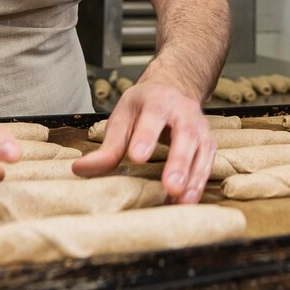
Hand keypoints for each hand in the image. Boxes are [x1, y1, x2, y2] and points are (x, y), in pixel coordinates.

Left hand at [73, 78, 215, 202]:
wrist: (174, 88)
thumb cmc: (144, 106)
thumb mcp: (123, 118)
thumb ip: (107, 146)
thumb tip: (80, 169)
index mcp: (158, 100)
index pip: (153, 116)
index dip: (146, 136)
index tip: (137, 157)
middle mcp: (183, 111)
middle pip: (185, 134)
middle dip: (178, 161)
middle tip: (170, 185)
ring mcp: (200, 127)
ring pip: (201, 150)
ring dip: (193, 177)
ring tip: (181, 200)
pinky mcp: (208, 143)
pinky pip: (208, 163)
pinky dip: (200, 182)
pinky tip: (188, 201)